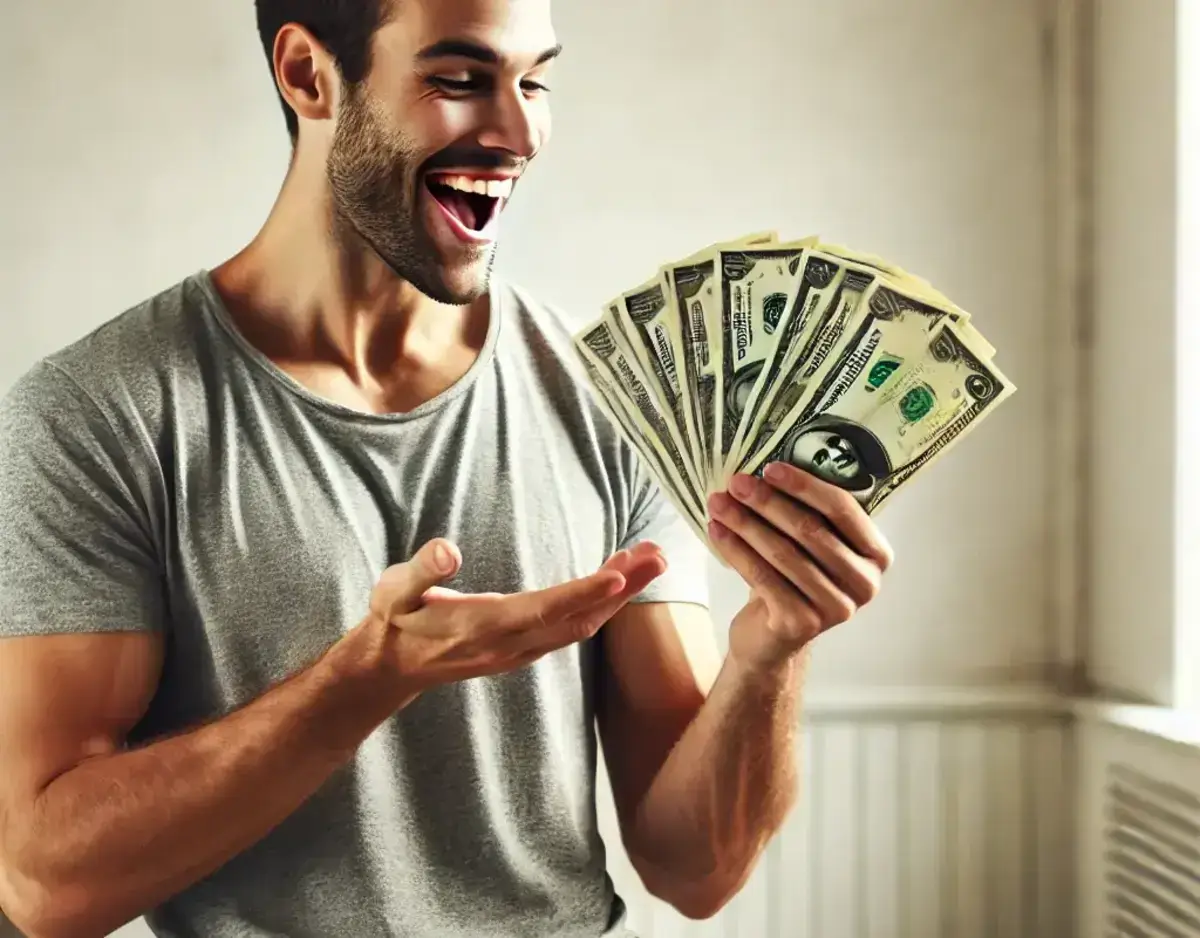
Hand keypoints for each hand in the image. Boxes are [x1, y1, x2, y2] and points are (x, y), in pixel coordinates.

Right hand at [364, 538, 666, 694]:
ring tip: (648, 558)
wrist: (391, 667)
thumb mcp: (394, 591)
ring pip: (581, 626)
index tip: (620, 576)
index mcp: (484, 626)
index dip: (583, 594)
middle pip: (578, 619)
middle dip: (622, 590)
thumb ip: (420, 571)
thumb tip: (447, 550)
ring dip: (618, 595)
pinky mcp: (525, 649)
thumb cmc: (395, 621)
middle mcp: (511, 644)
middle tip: (658, 554)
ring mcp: (521, 651)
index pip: (544, 610)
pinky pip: (573, 627)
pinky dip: (601, 603)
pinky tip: (616, 580)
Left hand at [707, 462, 893, 673]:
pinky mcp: (802, 624)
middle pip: (810, 530)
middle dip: (768, 502)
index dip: (805, 485)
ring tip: (718, 503)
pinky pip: (762, 577)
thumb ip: (806, 511)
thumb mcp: (810, 544)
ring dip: (746, 523)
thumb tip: (766, 468)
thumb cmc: (794, 578)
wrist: (772, 637)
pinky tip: (716, 531)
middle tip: (736, 482)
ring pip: (783, 553)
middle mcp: (866, 584)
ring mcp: (836, 608)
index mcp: (877, 555)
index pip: (843, 509)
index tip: (769, 467)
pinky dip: (735, 550)